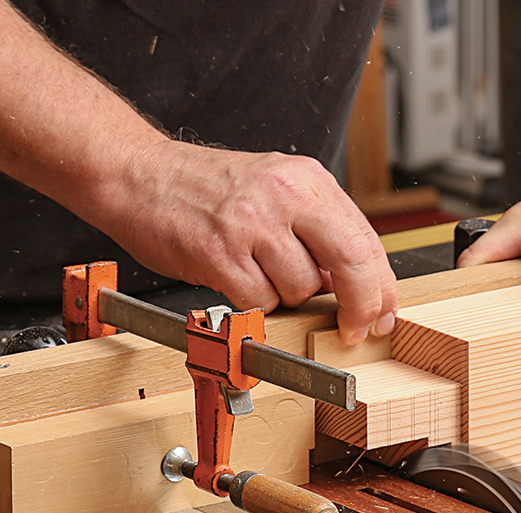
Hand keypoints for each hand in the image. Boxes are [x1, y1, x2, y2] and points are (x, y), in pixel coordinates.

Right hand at [96, 139, 397, 344]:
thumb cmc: (204, 187)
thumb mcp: (274, 187)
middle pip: (350, 262)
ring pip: (300, 288)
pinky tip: (233, 277)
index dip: (381, 286)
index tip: (382, 314)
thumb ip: (315, 229)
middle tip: (355, 330)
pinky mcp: (218, 252)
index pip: (365, 239)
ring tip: (256, 271)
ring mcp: (251, 223)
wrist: (138, 173)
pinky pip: (258, 301)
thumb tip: (349, 282)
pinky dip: (252, 303)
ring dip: (286, 298)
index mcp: (306, 179)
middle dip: (361, 306)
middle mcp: (284, 196)